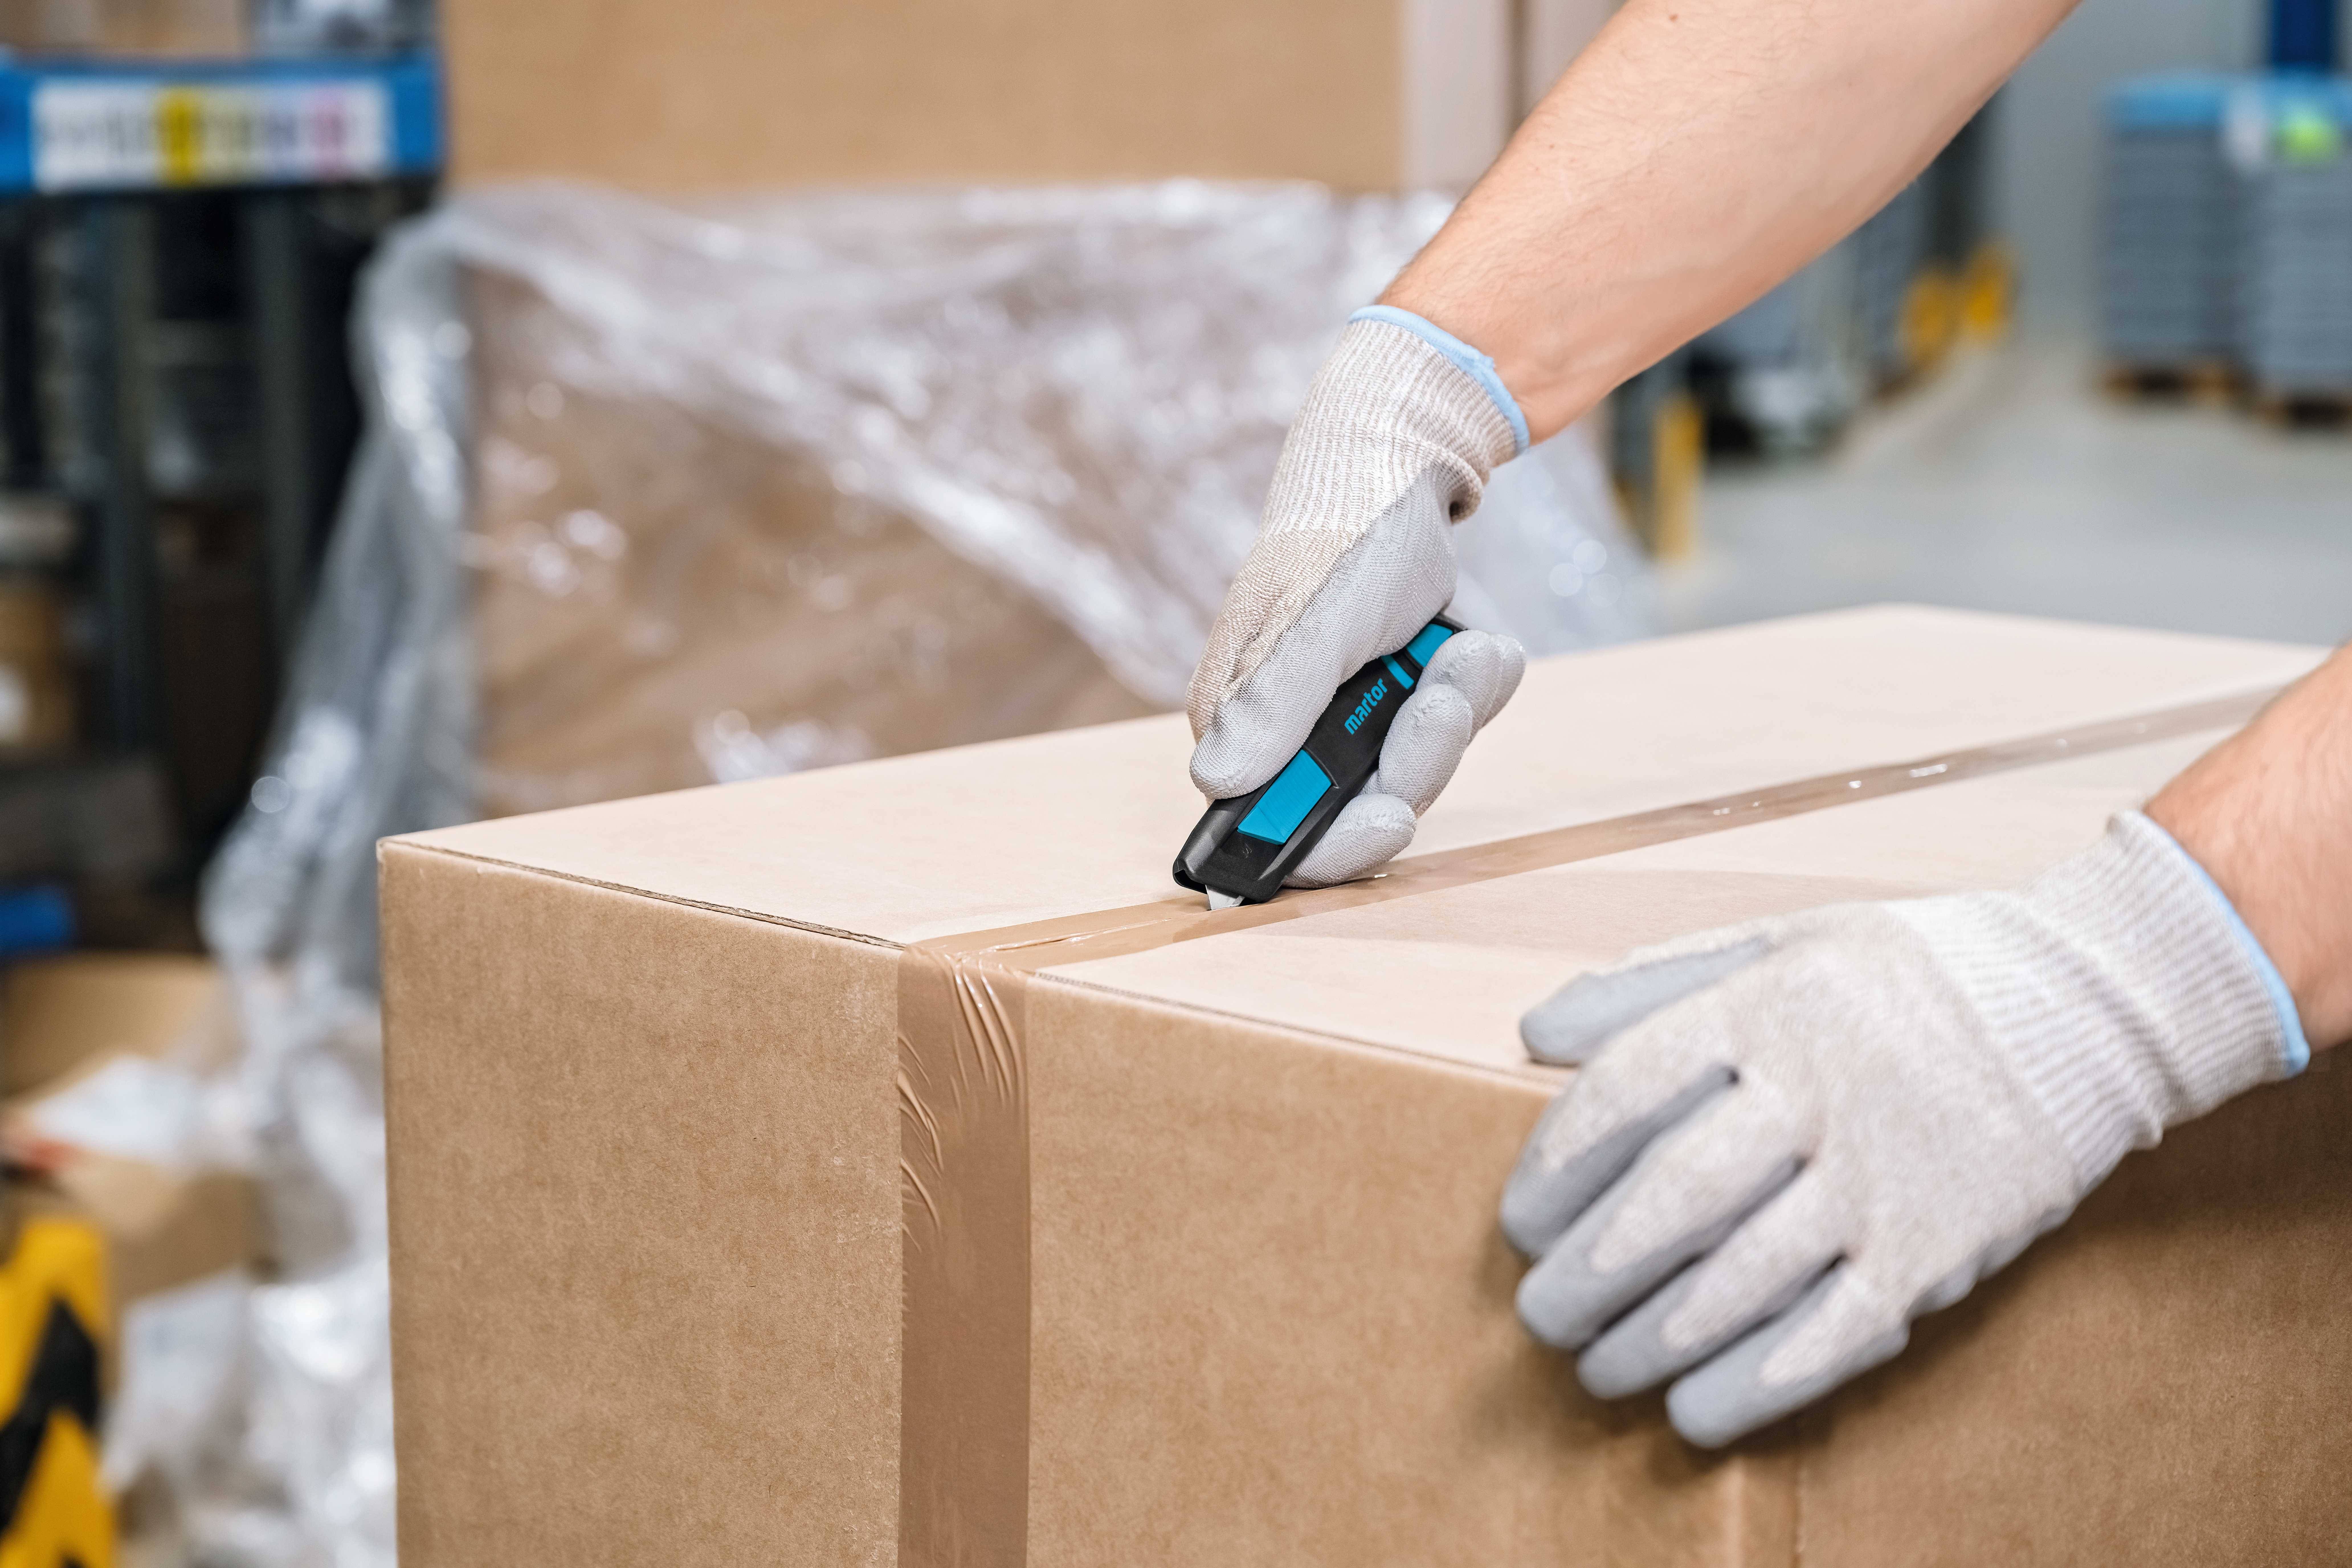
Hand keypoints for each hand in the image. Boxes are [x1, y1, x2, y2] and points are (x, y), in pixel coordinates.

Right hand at [1187, 308, 1526, 887]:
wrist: (1404, 470)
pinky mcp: (1410, 701)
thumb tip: (1216, 781)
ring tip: (1462, 648)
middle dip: (1416, 759)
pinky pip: (1460, 730)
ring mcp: (1358, 722)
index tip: (1390, 819)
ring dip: (1454, 709)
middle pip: (1361, 811)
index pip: (1271, 828)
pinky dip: (1477, 684)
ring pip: (1421, 771)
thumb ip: (1273, 702)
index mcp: (1244, 727)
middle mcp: (1296, 737)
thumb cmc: (1343, 537)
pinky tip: (1472, 638)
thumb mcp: (1314, 620)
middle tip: (1442, 698)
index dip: (1331, 845)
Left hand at [1498, 812, 2305, 1445]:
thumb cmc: (1907, 973)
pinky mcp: (1937, 1250)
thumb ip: (1650, 982)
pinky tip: (1693, 1409)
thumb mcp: (1775, 940)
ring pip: (1741, 1279)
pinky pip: (1832, 1334)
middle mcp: (1820, 1092)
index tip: (1520, 1220)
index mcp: (1768, 1009)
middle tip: (1541, 1316)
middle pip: (1673, 1198)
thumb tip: (1533, 1029)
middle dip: (1589, 1272)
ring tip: (1598, 1366)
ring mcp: (1883, 1177)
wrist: (2086, 1004)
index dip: (1558, 1165)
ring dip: (1653, 1340)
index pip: (1627, 1092)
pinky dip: (1753, 1382)